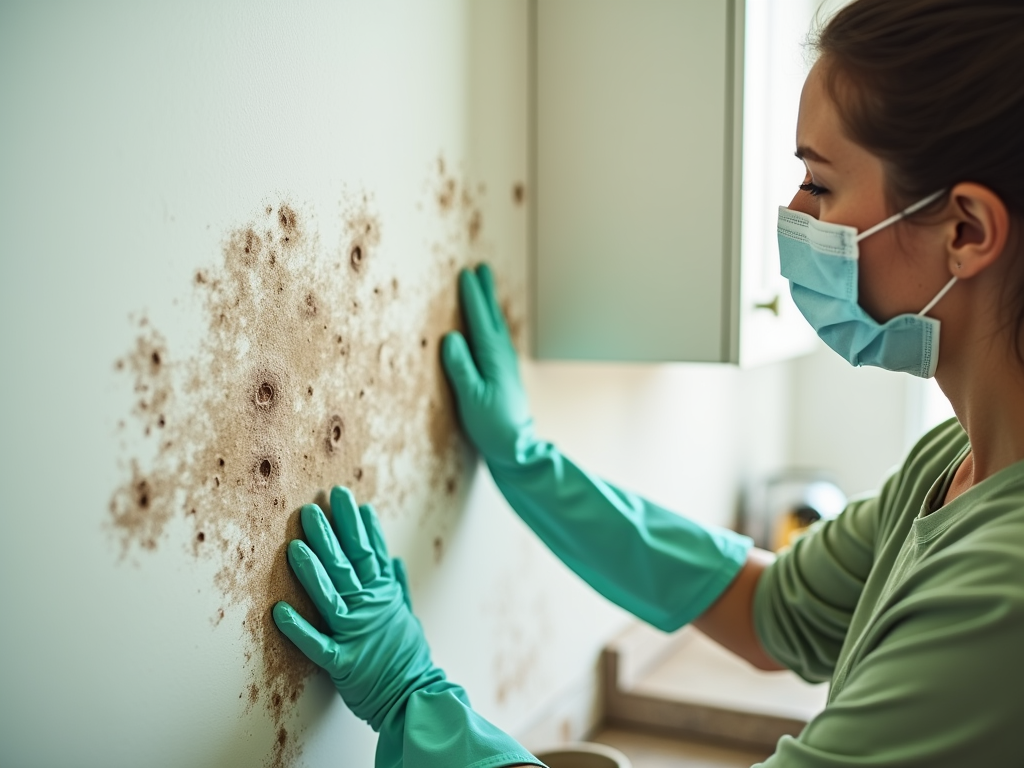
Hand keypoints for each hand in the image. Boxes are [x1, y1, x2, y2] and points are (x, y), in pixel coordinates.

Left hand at [273, 487, 440, 730]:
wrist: (414, 697)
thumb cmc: (408, 657)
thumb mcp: (407, 615)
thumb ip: (397, 586)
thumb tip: (393, 559)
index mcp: (384, 595)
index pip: (370, 552)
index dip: (358, 525)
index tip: (348, 499)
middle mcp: (370, 608)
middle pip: (348, 564)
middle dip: (331, 533)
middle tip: (315, 505)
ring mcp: (357, 634)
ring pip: (331, 595)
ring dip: (312, 570)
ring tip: (295, 544)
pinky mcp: (344, 663)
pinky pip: (316, 645)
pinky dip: (298, 629)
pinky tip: (277, 611)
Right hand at [441, 264, 532, 465]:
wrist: (517, 449)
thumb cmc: (492, 426)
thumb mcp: (471, 399)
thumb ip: (460, 368)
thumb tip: (449, 338)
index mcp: (492, 357)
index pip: (479, 320)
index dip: (472, 297)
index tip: (466, 274)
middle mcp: (502, 356)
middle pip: (492, 317)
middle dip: (486, 293)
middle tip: (482, 269)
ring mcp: (506, 365)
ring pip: (496, 327)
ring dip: (490, 306)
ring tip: (486, 289)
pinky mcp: (505, 375)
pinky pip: (497, 339)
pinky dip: (492, 325)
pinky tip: (490, 329)